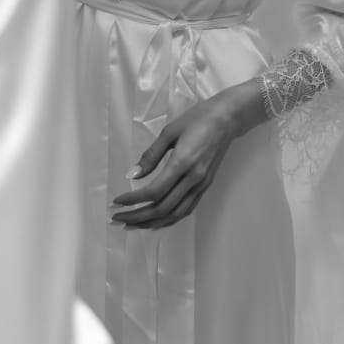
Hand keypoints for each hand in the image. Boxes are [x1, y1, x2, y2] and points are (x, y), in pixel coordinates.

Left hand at [110, 95, 241, 229]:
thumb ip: (151, 155)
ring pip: (175, 214)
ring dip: (151, 223)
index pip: (154, 192)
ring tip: (132, 224)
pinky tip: (156, 220)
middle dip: (138, 216)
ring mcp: (201, 186)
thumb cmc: (196, 119)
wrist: (226, 120)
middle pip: (163, 208)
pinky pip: (185, 210)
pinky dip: (168, 219)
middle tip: (117, 218)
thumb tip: (133, 174)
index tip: (117, 201)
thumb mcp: (169, 131)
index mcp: (183, 163)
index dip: (133, 200)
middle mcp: (193, 179)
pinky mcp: (205, 187)